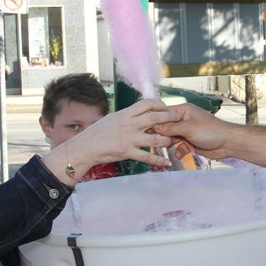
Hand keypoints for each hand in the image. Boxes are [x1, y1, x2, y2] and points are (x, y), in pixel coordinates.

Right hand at [55, 99, 175, 175]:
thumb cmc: (98, 132)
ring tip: (173, 141)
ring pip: (155, 138)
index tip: (166, 107)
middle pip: (155, 118)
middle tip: (180, 119)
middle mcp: (130, 124)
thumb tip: (139, 112)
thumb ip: (128, 116)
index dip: (160, 104)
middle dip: (170, 117)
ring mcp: (130, 138)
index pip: (147, 103)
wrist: (86, 146)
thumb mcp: (113, 118)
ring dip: (167, 140)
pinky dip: (159, 160)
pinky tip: (166, 162)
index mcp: (126, 114)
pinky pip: (147, 156)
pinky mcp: (128, 152)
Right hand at [154, 103, 233, 159]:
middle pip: (165, 127)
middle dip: (161, 135)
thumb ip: (170, 128)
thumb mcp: (188, 128)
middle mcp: (183, 120)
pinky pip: (179, 147)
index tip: (144, 129)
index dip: (154, 121)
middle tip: (154, 142)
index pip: (164, 114)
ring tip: (167, 148)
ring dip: (169, 144)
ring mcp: (186, 132)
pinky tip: (179, 155)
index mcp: (183, 111)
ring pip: (171, 138)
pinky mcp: (190, 143)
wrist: (228, 143)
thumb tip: (153, 126)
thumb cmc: (210, 131)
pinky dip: (178, 151)